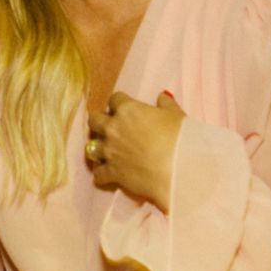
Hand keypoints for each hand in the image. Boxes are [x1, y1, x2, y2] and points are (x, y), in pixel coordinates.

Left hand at [85, 91, 184, 211]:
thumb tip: (162, 96)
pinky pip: (98, 174)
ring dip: (97, 148)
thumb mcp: (176, 115)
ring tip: (106, 151)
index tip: (125, 109)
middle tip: (110, 127)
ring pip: (90, 146)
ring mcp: (110, 151)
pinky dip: (102, 174)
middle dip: (100, 121)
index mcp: (128, 110)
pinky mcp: (112, 172)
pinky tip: (108, 174)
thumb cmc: (180, 138)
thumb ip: (166, 104)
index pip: (115, 99)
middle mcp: (113, 128)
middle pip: (94, 119)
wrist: (179, 169)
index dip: (120, 103)